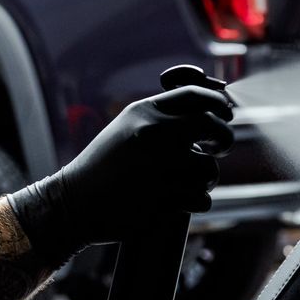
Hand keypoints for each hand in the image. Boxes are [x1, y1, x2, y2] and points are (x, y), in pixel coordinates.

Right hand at [8, 84, 234, 253]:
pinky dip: (198, 201)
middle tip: (219, 148)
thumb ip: (161, 116)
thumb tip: (207, 111)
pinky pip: (203, 199)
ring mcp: (161, 168)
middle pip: (215, 127)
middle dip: (224, 139)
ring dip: (206, 178)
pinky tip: (185, 201)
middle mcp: (156, 135)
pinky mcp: (164, 200)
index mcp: (145, 113)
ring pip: (210, 169)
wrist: (74, 203)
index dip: (219, 103)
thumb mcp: (126, 127)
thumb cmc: (103, 165)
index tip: (226, 114)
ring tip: (190, 181)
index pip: (197, 96)